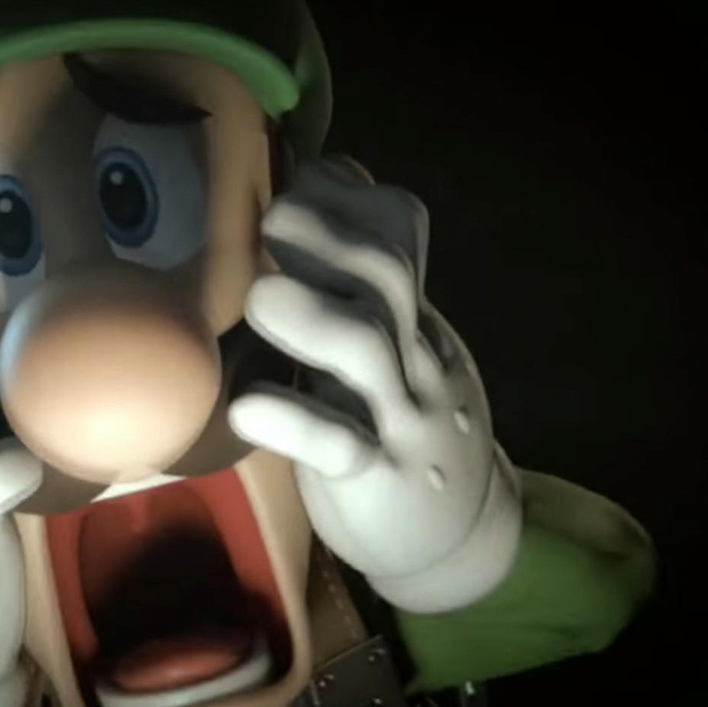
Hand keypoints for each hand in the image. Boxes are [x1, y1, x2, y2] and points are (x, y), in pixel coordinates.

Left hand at [228, 160, 521, 612]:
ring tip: (261, 296)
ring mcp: (396, 417)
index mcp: (407, 316)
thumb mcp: (391, 343)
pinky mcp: (374, 478)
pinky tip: (247, 408)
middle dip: (332, 242)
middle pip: (387, 281)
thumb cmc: (398, 420)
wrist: (460, 532)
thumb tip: (327, 173)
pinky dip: (295, 424)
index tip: (298, 181)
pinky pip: (340, 447)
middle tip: (273, 219)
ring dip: (314, 318)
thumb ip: (358, 276)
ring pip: (365, 355)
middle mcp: (409, 354)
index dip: (352, 204)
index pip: (400, 237)